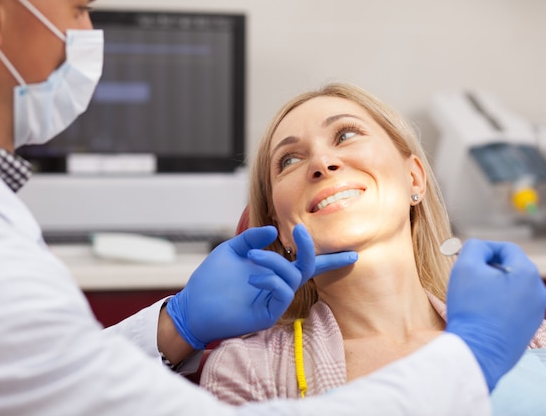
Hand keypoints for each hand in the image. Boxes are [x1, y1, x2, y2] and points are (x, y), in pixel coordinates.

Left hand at [165, 224, 356, 348]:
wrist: (193, 304)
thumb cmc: (211, 279)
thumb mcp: (232, 250)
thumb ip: (252, 238)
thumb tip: (274, 231)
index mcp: (273, 270)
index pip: (306, 263)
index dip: (329, 259)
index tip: (352, 253)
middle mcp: (278, 284)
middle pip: (308, 268)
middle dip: (310, 249)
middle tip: (301, 231)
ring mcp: (274, 300)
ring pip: (292, 277)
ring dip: (275, 262)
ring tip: (253, 257)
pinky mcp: (268, 314)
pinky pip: (282, 294)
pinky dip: (272, 281)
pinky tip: (253, 278)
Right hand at [444, 239, 545, 390]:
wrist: (477, 352)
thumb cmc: (470, 308)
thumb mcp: (465, 267)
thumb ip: (474, 247)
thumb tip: (480, 248)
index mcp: (528, 274)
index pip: (507, 248)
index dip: (484, 248)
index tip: (465, 256)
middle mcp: (539, 292)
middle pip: (512, 269)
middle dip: (489, 269)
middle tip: (468, 277)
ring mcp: (537, 313)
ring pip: (514, 288)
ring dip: (494, 287)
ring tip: (473, 297)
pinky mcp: (530, 329)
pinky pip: (514, 307)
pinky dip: (499, 305)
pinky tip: (481, 313)